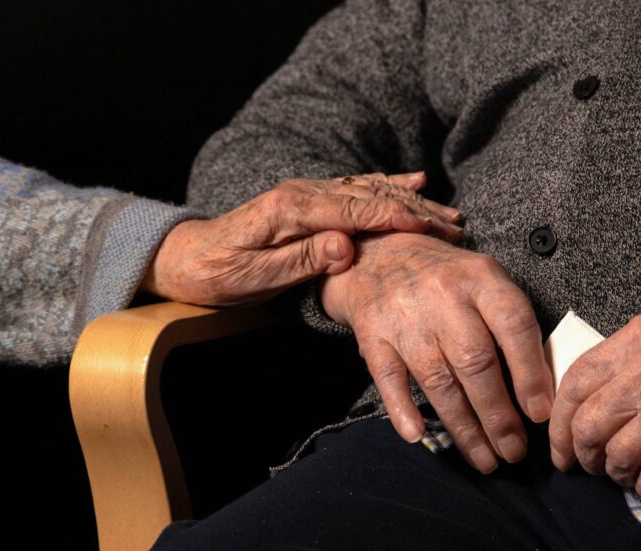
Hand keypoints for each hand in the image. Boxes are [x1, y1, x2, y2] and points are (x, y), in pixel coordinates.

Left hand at [141, 172, 462, 305]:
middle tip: (453, 225)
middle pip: (368, 196)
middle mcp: (302, 192)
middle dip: (414, 210)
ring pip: (368, 191)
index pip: (352, 210)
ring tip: (447, 212)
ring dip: (410, 201)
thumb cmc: (218, 274)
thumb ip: (301, 261)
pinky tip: (416, 182)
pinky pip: (356, 189)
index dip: (392, 217)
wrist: (187, 258)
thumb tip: (345, 246)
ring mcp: (307, 192)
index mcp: (289, 210)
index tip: (428, 226)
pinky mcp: (311, 200)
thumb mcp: (254, 277)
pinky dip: (388, 186)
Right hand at [321, 232, 555, 472]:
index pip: (513, 326)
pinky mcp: (373, 335)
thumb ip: (511, 324)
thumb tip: (540, 388)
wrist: (379, 254)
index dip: (530, 373)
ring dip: (463, 427)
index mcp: (480, 278)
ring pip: (438, 380)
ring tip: (484, 458)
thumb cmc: (446, 279)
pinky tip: (419, 437)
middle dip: (498, 415)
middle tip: (513, 451)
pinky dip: (403, 410)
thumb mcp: (485, 281)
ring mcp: (404, 317)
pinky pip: (389, 379)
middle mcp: (443, 295)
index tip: (540, 413)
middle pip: (476, 362)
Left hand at [549, 305, 640, 499]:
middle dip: (581, 455)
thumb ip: (626, 361)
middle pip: (586, 425)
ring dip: (614, 474)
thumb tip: (586, 404)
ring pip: (615, 456)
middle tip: (589, 467)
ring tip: (625, 474)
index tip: (560, 446)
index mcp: (639, 337)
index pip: (575, 383)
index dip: (557, 422)